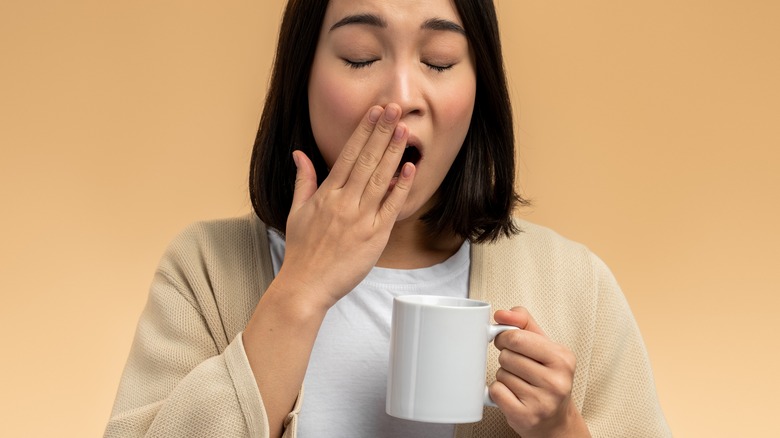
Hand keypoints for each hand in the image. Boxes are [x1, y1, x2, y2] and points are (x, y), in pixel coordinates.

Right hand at [276, 104, 415, 309]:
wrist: (306, 286)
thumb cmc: (301, 251)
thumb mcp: (296, 211)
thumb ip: (303, 180)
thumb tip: (299, 154)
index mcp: (326, 194)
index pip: (348, 154)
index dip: (364, 130)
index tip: (375, 111)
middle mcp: (344, 202)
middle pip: (367, 160)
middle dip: (382, 132)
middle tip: (396, 109)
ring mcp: (361, 219)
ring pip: (380, 179)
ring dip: (394, 152)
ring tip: (405, 130)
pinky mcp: (375, 237)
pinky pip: (391, 208)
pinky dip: (400, 187)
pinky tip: (409, 169)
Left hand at [490, 307, 590, 437]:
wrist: (555, 420)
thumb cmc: (548, 377)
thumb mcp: (544, 345)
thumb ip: (523, 323)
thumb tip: (501, 314)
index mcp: (563, 358)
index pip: (517, 337)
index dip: (504, 337)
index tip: (507, 342)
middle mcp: (556, 381)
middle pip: (506, 356)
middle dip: (506, 358)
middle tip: (518, 367)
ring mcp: (542, 401)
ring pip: (500, 374)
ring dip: (504, 376)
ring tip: (520, 383)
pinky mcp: (526, 417)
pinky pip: (496, 392)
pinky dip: (498, 392)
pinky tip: (513, 395)